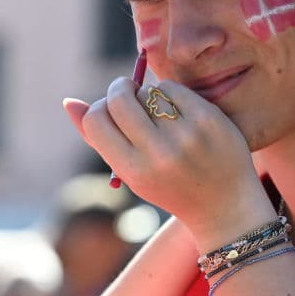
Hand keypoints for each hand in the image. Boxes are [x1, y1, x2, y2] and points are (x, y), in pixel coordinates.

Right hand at [64, 79, 275, 249]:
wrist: (226, 208)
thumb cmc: (171, 187)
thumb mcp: (132, 173)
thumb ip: (99, 139)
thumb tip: (68, 102)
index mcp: (133, 171)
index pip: (96, 121)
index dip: (98, 108)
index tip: (110, 107)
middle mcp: (159, 154)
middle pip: (120, 99)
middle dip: (118, 89)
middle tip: (126, 90)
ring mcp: (186, 136)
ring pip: (148, 92)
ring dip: (148, 94)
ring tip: (159, 111)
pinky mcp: (209, 120)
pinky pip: (174, 88)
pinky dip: (171, 93)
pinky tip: (179, 109)